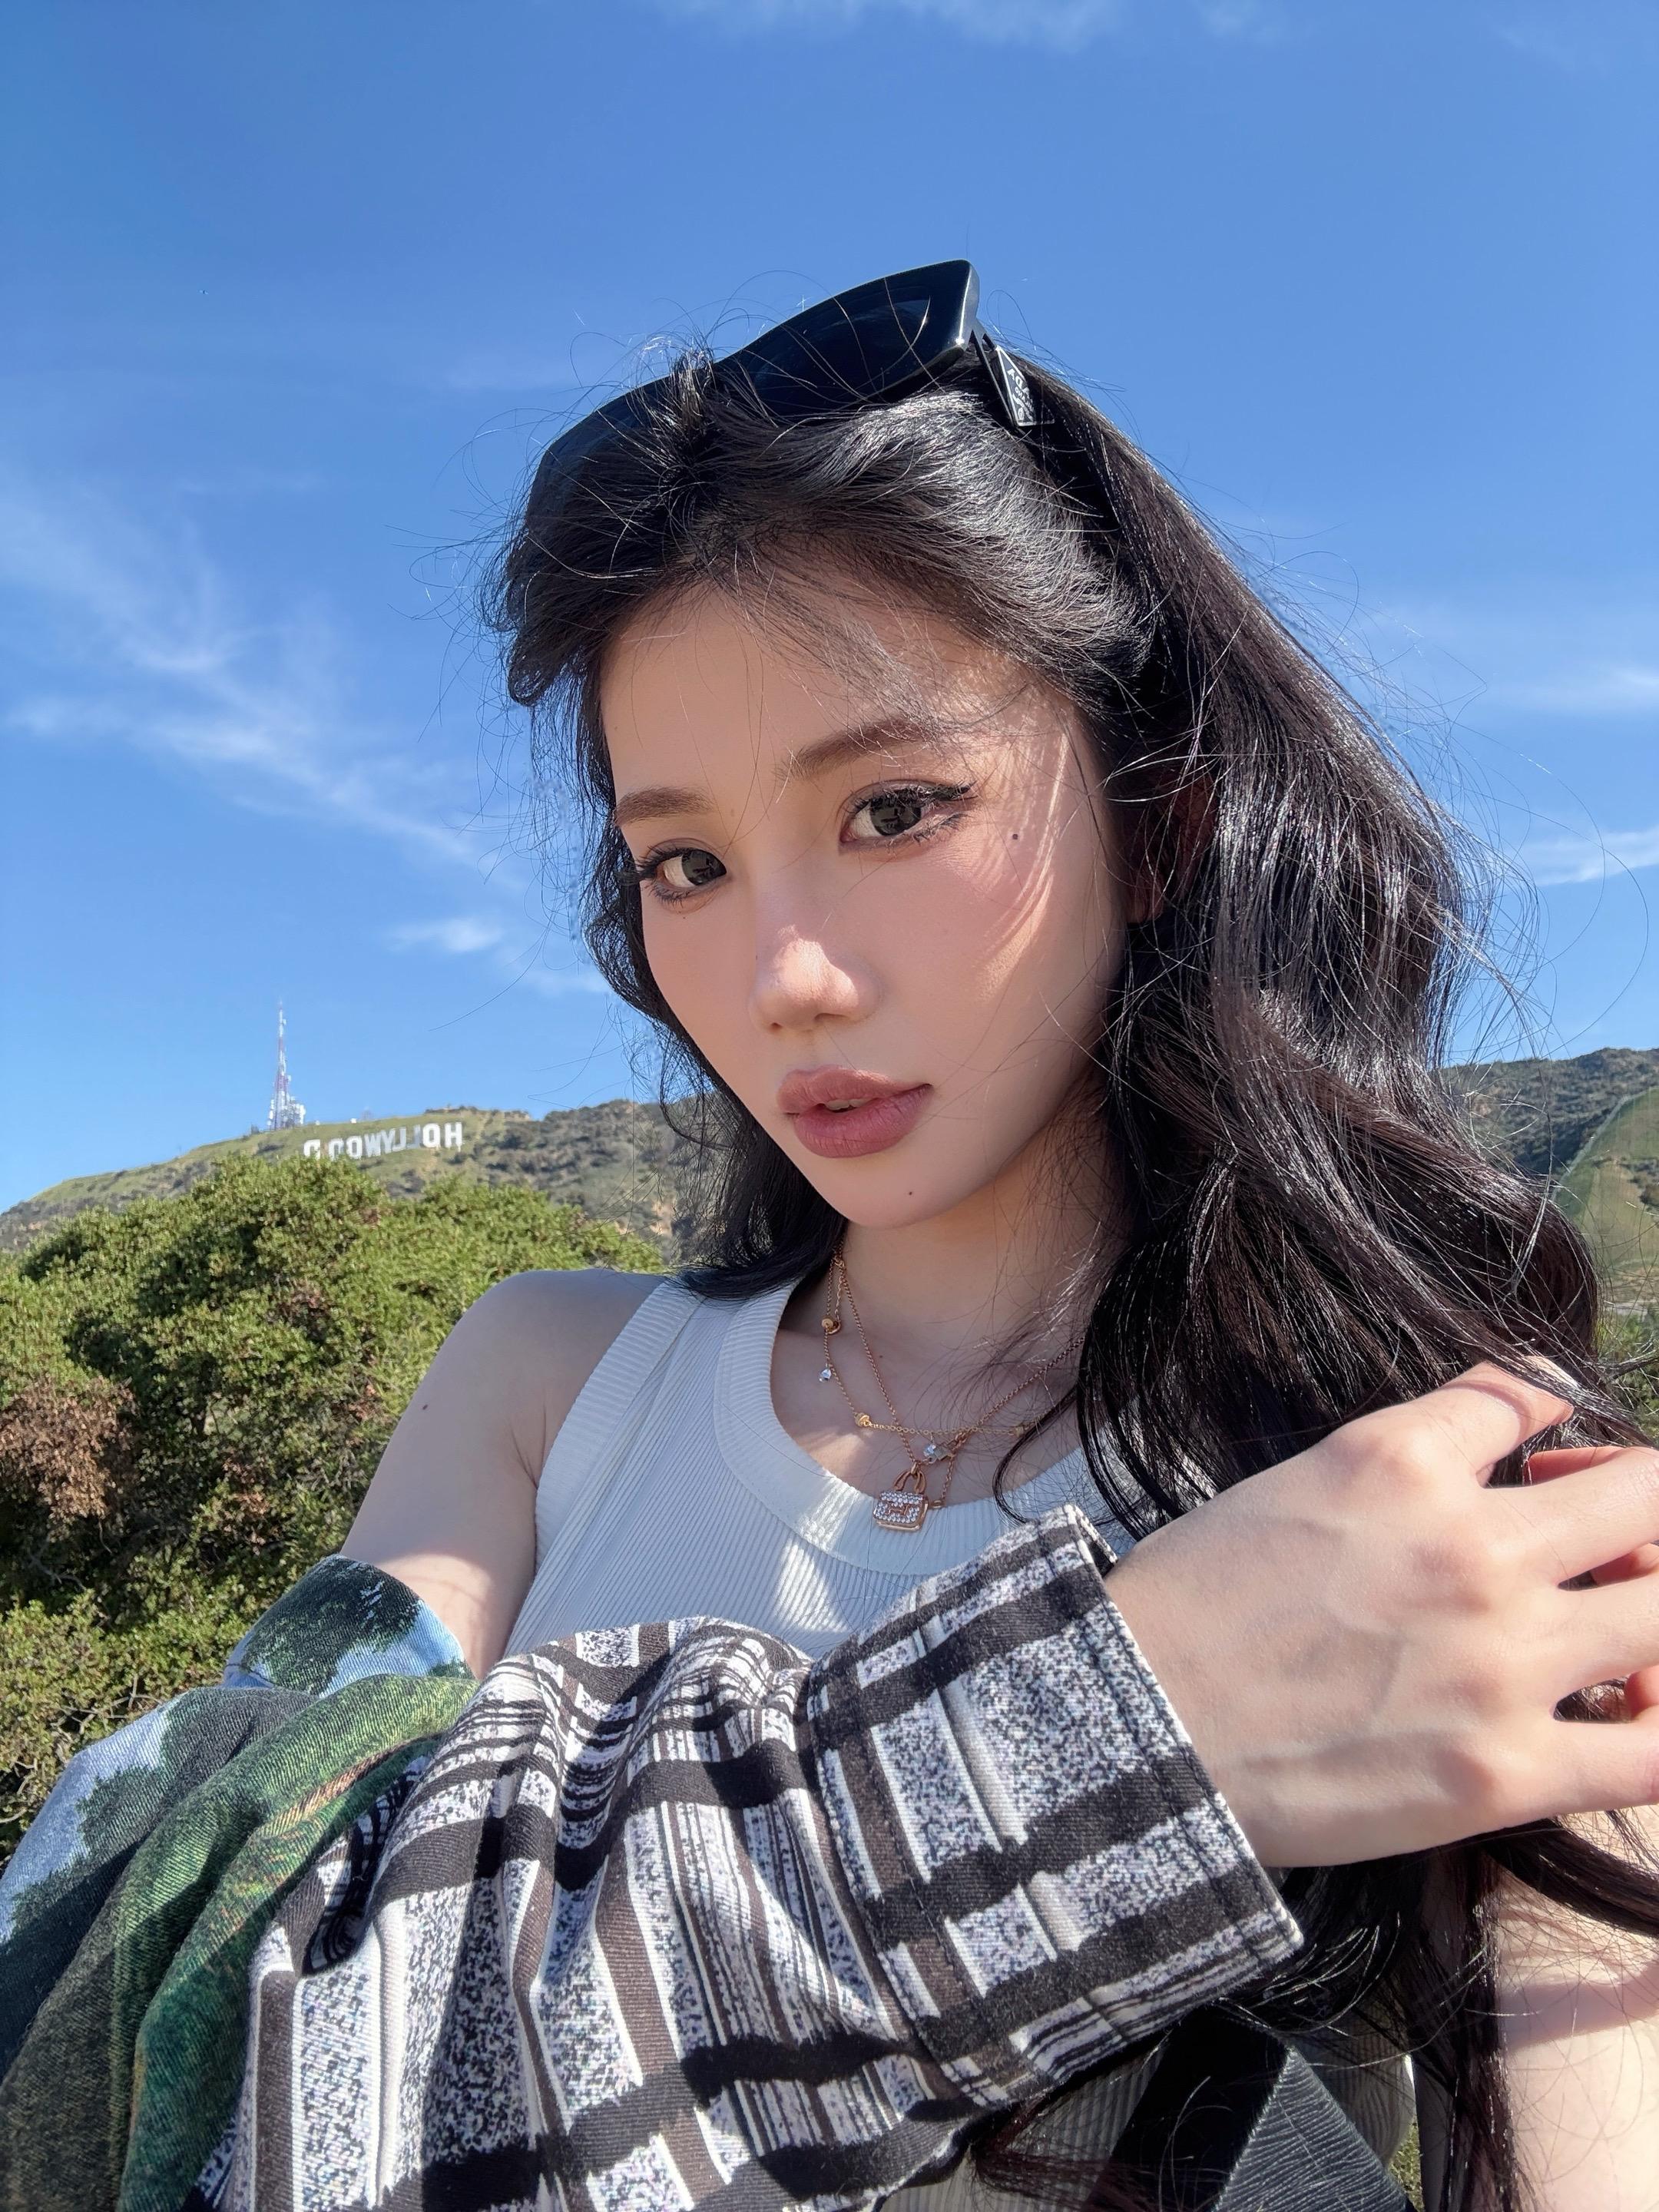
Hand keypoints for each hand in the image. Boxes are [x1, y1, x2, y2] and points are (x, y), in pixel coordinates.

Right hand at [1102, 1365, 1658, 1865]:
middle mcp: (1471, 1548)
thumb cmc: (1195, 1603)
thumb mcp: (1297, 1478)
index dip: (1557, 1425)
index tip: (1548, 1459)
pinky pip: (1654, 1756)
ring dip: (1653, 1608)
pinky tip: (1632, 1721)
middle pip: (1647, 1494)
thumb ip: (1410, 1448)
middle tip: (1600, 1545)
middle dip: (1637, 1507)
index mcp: (1403, 1459)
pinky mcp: (1503, 1774)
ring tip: (1622, 1639)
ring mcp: (1500, 1663)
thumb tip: (1507, 1423)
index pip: (1536, 1395)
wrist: (1135, 1729)